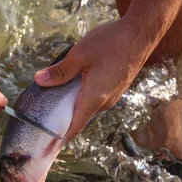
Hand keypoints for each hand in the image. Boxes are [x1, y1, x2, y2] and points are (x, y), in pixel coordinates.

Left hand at [34, 18, 153, 140]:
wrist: (141, 32)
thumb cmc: (112, 42)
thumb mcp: (79, 54)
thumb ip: (60, 71)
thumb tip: (39, 81)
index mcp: (94, 98)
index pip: (73, 127)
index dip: (58, 139)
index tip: (46, 149)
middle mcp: (105, 102)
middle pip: (78, 118)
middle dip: (60, 121)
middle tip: (40, 121)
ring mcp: (112, 96)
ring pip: (86, 106)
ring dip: (71, 106)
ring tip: (51, 102)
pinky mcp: (115, 88)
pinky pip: (94, 98)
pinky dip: (80, 97)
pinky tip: (70, 87)